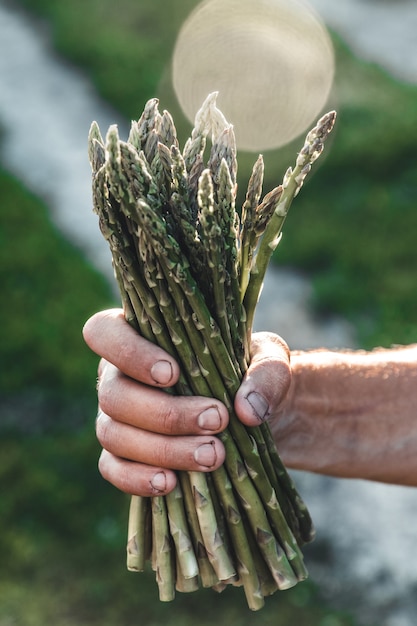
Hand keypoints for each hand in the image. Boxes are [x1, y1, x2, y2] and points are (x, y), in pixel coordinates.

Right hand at [83, 309, 291, 495]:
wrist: (257, 417)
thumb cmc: (251, 374)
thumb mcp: (270, 361)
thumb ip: (266, 374)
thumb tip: (247, 410)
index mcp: (139, 337)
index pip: (103, 332)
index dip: (128, 352)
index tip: (173, 373)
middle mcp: (118, 376)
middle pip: (113, 394)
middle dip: (165, 413)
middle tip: (217, 420)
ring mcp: (115, 417)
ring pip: (114, 434)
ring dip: (163, 449)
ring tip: (213, 456)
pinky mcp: (122, 455)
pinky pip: (113, 469)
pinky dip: (138, 478)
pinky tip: (172, 483)